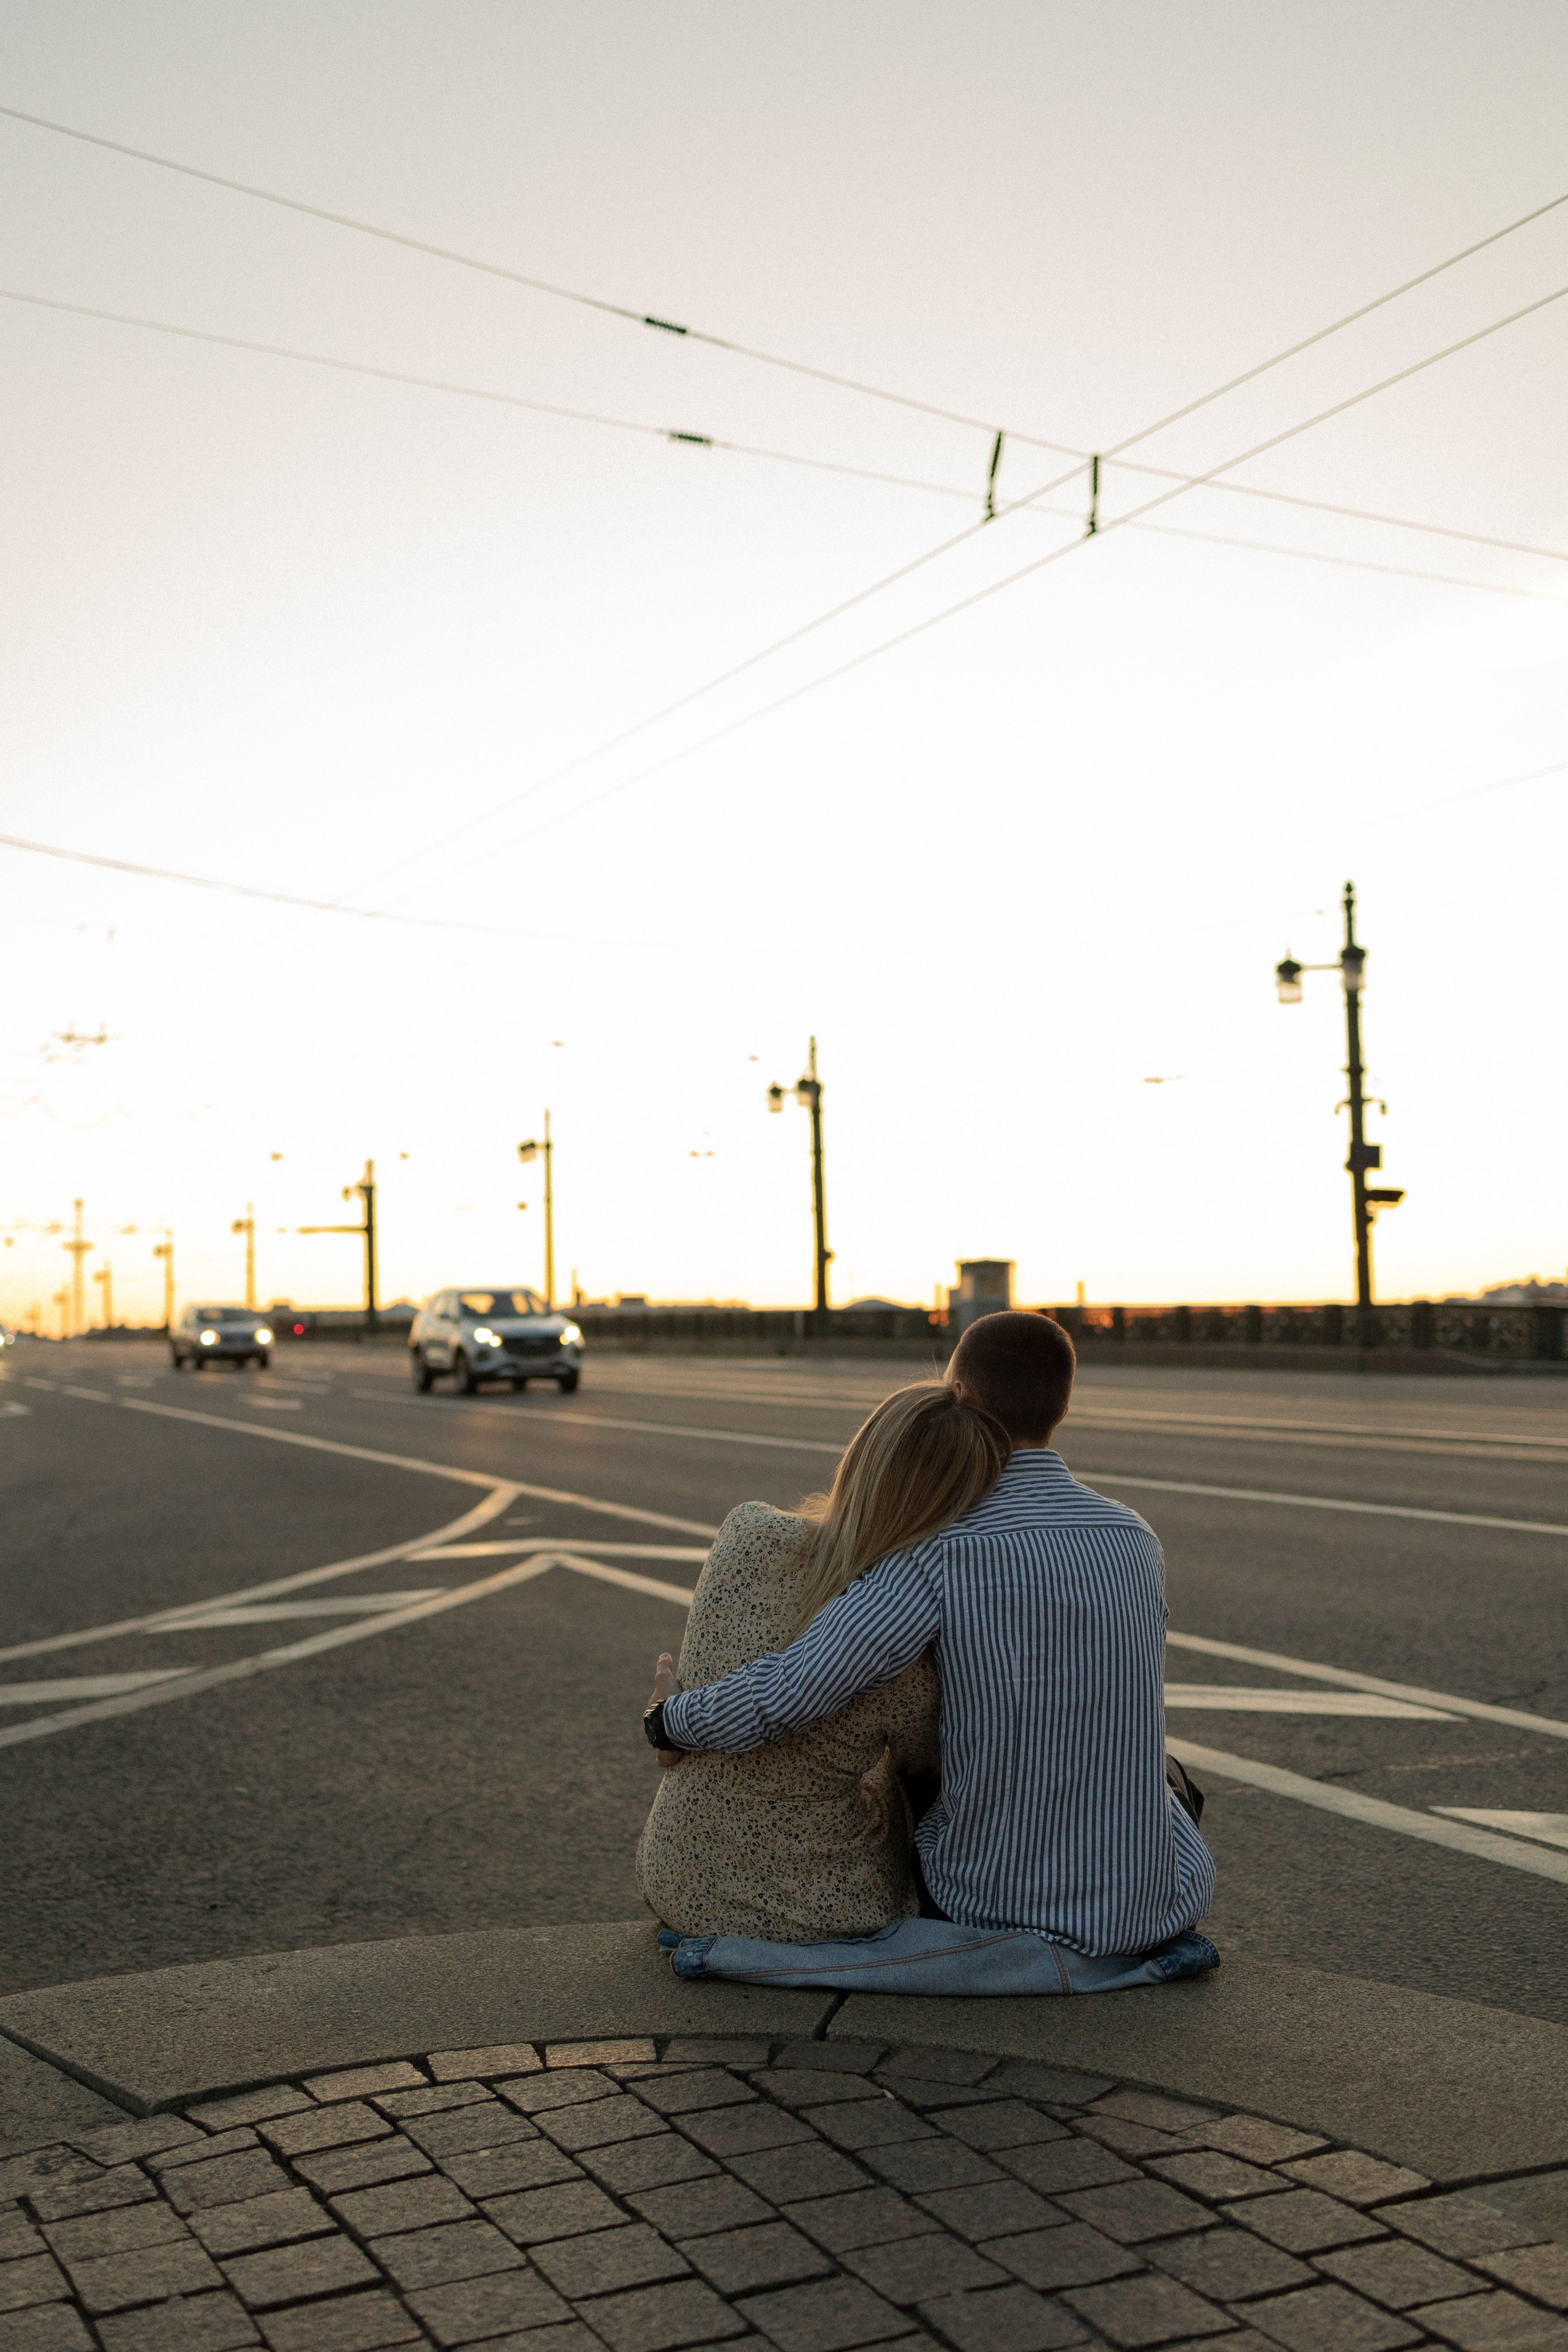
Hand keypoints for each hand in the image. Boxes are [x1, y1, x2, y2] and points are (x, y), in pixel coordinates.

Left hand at [647, 1652, 682, 1767]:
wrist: (672, 1721)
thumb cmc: (668, 1700)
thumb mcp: (665, 1679)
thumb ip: (663, 1667)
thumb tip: (664, 1653)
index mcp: (651, 1714)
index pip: (656, 1713)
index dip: (665, 1712)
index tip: (674, 1711)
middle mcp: (652, 1730)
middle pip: (659, 1729)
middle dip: (666, 1729)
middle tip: (681, 1727)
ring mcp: (658, 1743)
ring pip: (662, 1744)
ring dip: (670, 1743)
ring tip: (684, 1742)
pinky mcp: (666, 1755)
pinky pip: (665, 1760)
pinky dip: (666, 1760)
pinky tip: (670, 1760)